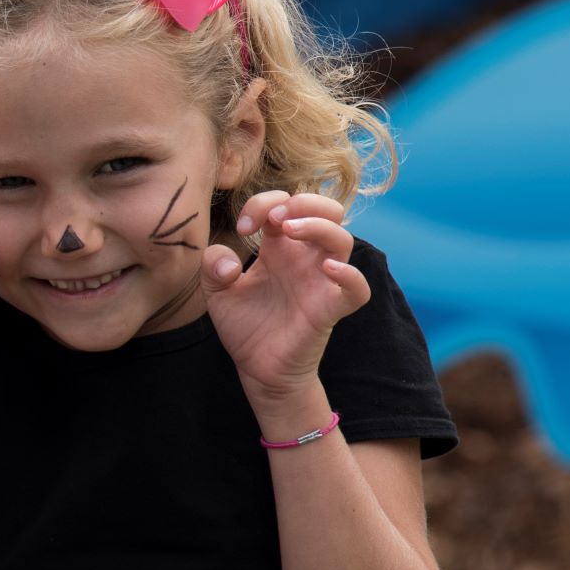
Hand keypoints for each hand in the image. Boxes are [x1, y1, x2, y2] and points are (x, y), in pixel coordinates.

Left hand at [202, 191, 369, 406]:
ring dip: (319, 226)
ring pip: (343, 240)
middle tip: (275, 218)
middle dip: (305, 201)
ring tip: (290, 230)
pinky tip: (327, 268)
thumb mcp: (216, 292)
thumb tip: (230, 263)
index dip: (264, 204)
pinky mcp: (330, 309)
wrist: (256, 368)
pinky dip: (350, 276)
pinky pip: (357, 289)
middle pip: (328, 210)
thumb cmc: (244, 325)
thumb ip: (212, 267)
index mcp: (280, 248)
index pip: (285, 206)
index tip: (244, 227)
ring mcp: (321, 282)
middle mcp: (305, 259)